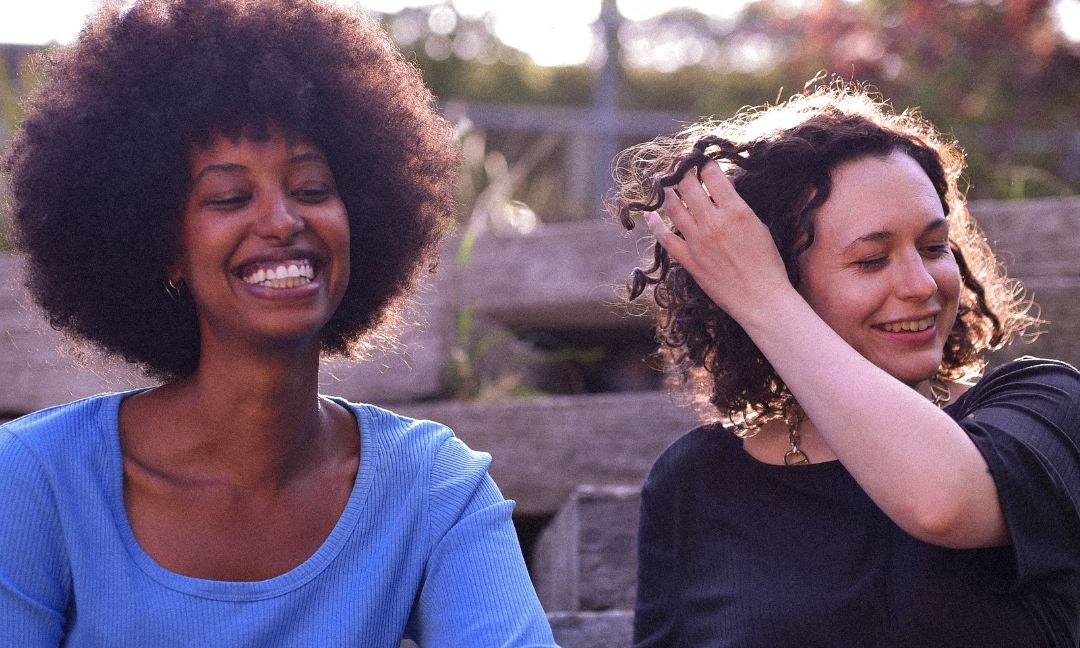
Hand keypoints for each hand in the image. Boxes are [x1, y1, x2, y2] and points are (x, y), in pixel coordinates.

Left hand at [643, 161, 792, 318]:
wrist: (761, 298)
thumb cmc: (767, 263)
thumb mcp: (759, 226)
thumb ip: (739, 205)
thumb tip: (726, 185)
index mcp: (736, 211)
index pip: (713, 176)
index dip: (705, 164)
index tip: (702, 161)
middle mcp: (713, 223)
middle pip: (688, 186)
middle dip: (683, 172)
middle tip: (680, 167)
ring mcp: (697, 241)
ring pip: (673, 207)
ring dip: (666, 192)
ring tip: (663, 183)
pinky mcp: (688, 260)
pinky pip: (664, 238)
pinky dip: (654, 224)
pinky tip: (649, 214)